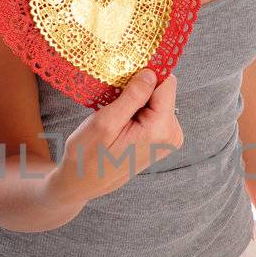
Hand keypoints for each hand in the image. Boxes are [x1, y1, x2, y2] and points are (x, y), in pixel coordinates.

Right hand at [49, 67, 183, 212]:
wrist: (83, 182)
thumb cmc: (88, 156)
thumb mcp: (105, 122)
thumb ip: (132, 97)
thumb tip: (151, 73)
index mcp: (160, 129)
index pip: (166, 84)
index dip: (146, 74)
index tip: (126, 74)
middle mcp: (171, 134)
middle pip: (163, 91)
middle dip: (139, 88)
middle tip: (114, 97)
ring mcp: (168, 138)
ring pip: (157, 99)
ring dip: (136, 99)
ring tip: (115, 112)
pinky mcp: (161, 138)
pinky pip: (154, 111)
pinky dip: (137, 108)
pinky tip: (120, 119)